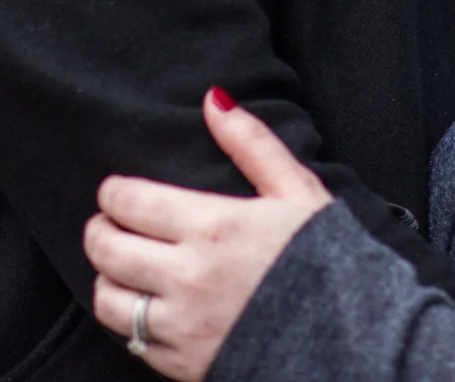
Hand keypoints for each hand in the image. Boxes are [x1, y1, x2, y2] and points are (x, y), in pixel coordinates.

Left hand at [83, 89, 334, 379]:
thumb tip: (214, 100)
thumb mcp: (297, 191)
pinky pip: (131, 342)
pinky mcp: (184, 364)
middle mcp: (189, 277)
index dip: (114, 192)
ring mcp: (184, 326)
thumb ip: (252, 143)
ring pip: (108, 299)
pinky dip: (128, 322)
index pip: (128, 201)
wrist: (354, 338)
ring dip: (106, 279)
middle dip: (100, 229)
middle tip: (109, 224)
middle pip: (107, 248)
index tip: (118, 192)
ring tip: (122, 267)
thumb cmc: (328, 259)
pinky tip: (146, 306)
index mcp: (214, 227)